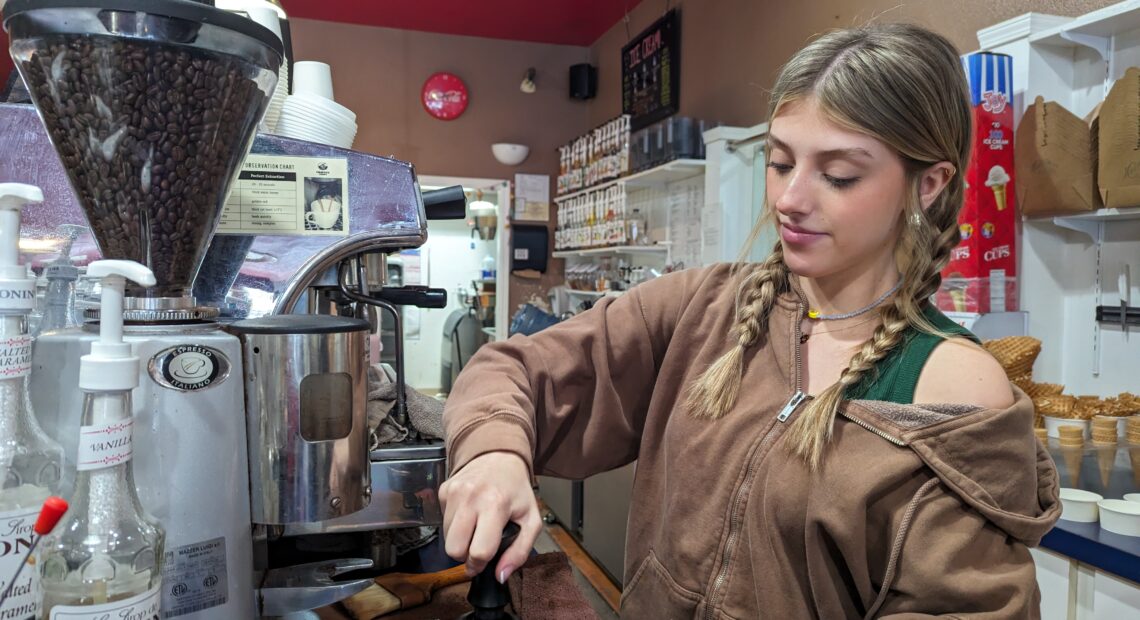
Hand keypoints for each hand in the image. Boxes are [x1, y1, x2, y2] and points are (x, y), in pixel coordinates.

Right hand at [439, 451, 540, 582]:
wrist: (498, 456)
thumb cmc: (516, 491)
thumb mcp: (531, 520)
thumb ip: (520, 552)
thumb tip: (500, 576)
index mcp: (495, 505)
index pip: (479, 551)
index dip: (480, 564)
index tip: (483, 563)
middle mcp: (470, 497)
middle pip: (454, 549)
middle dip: (465, 555)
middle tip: (477, 547)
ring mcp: (454, 492)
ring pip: (445, 538)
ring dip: (460, 539)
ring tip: (475, 527)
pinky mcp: (444, 490)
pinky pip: (443, 521)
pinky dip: (454, 524)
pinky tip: (468, 513)